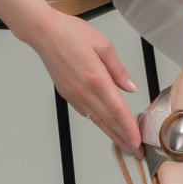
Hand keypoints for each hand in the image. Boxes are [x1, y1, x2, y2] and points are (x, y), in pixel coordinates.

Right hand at [28, 10, 142, 153]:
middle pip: (108, 121)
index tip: (138, 141)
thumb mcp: (103, 46)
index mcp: (97, 79)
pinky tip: (106, 128)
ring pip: (97, 121)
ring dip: (112, 135)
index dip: (129, 129)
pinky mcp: (67, 95)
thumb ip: (119, 70)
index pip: (118, 111)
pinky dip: (98, 124)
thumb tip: (132, 88)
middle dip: (124, 138)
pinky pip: (86, 113)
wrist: (44, 33)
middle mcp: (84, 91)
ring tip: (124, 145)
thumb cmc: (71, 33)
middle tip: (136, 150)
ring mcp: (74, 95)